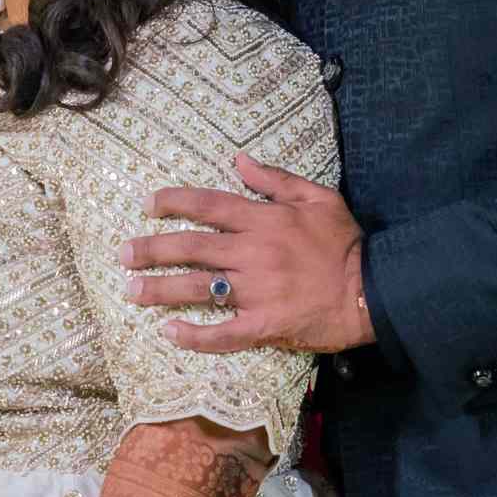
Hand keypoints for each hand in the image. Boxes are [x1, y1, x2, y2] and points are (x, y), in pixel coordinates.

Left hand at [119, 154, 373, 354]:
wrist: (373, 289)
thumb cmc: (346, 242)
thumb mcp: (317, 197)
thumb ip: (275, 179)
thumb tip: (238, 160)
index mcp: (263, 220)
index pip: (208, 206)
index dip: (173, 202)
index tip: (147, 204)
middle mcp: (253, 253)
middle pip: (191, 248)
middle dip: (152, 249)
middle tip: (123, 254)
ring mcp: (257, 291)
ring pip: (198, 289)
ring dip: (160, 290)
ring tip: (131, 290)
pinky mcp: (265, 325)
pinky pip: (223, 333)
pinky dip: (194, 335)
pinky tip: (169, 334)